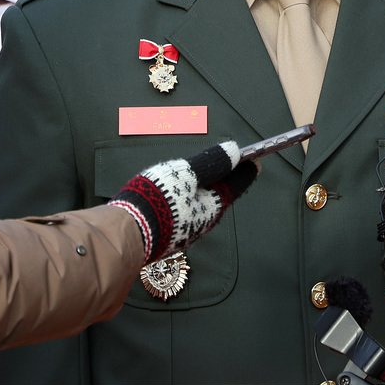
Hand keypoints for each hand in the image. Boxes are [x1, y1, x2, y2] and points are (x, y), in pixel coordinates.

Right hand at [108, 140, 258, 264]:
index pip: (236, 185)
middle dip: (227, 180)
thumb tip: (234, 151)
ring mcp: (187, 230)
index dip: (246, 170)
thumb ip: (210, 162)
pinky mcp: (171, 234)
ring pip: (202, 206)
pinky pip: (187, 212)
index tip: (255, 159)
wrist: (129, 230)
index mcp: (214, 206)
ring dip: (207, 191)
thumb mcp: (186, 173)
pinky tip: (182, 195)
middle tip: (232, 165)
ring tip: (207, 177)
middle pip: (220, 196)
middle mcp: (205, 222)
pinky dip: (190, 200)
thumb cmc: (160, 199)